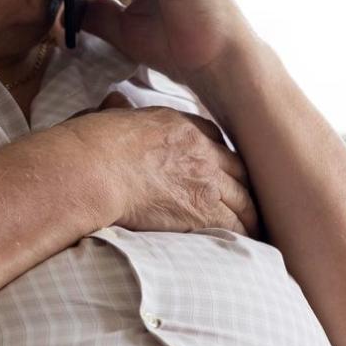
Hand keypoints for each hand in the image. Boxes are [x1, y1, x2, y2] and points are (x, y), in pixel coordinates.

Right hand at [65, 93, 260, 235]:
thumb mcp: (108, 116)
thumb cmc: (91, 145)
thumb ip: (117, 111)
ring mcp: (204, 180)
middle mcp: (199, 149)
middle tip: (247, 200)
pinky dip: (242, 234)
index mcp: (178, 124)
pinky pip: (234, 225)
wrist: (94, 170)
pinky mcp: (201, 210)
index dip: (219, 153)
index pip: (212, 136)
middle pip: (236, 168)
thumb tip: (113, 102)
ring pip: (242, 199)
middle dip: (244, 185)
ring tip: (253, 228)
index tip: (221, 167)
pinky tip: (245, 243)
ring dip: (249, 214)